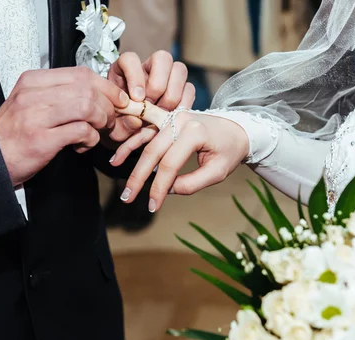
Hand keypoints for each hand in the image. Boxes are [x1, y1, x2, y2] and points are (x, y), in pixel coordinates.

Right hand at [0, 67, 129, 185]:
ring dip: (100, 121)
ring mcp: (36, 116)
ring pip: (86, 106)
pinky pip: (80, 131)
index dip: (105, 86)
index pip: (80, 73)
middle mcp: (33, 95)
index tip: (116, 99)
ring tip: (95, 132)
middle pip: (87, 88)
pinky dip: (90, 139)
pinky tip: (82, 145)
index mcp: (33, 81)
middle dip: (106, 105)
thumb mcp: (32, 103)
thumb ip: (60, 94)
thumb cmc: (15, 134)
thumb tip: (98, 93)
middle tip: (107, 121)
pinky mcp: (42, 139)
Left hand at [105, 51, 195, 144]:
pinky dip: (183, 105)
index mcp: (125, 71)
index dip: (134, 76)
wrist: (131, 136)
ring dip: (172, 95)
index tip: (136, 98)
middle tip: (151, 106)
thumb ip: (121, 125)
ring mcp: (168, 77)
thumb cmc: (120, 126)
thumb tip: (137, 121)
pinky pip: (190, 89)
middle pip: (162, 58)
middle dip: (158, 85)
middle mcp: (148, 68)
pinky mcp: (182, 90)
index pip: (131, 59)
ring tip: (162, 114)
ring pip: (180, 70)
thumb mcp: (114, 129)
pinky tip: (172, 118)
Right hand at [113, 101, 249, 212]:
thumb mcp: (217, 172)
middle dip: (138, 179)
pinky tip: (117, 159)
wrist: (237, 128)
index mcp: (194, 131)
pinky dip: (131, 145)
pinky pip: (145, 133)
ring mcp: (171, 118)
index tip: (152, 206)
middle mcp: (180, 120)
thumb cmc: (230, 151)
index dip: (159, 188)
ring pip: (146, 143)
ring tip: (122, 183)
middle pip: (153, 153)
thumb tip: (166, 190)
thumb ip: (192, 183)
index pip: (170, 164)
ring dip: (130, 163)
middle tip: (127, 199)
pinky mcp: (167, 120)